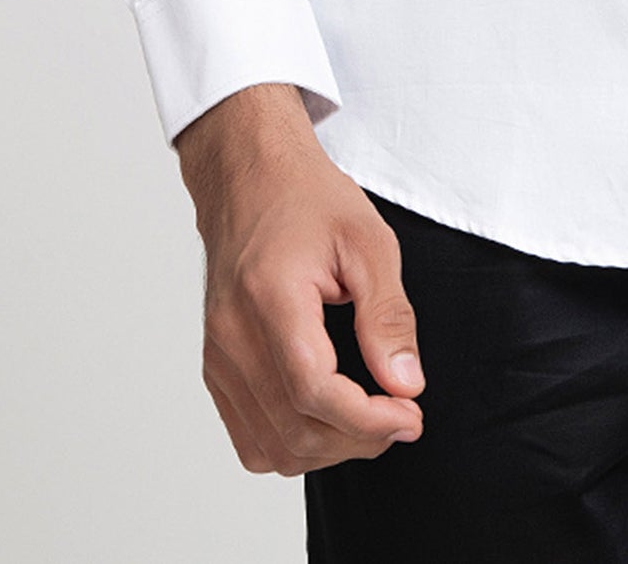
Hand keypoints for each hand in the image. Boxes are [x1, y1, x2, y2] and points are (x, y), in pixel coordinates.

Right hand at [174, 82, 425, 476]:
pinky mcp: (216, 368)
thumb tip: (406, 384)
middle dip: (359, 438)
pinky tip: (330, 419)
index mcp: (269, 297)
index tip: (411, 414)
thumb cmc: (307, 200)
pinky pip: (251, 439)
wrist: (249, 178)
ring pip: (271, 448)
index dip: (367, 418)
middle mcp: (232, 336)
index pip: (313, 391)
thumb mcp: (368, 240)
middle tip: (402, 414)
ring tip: (371, 419)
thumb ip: (388, 315)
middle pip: (294, 430)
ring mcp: (218, 357)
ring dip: (329, 449)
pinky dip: (294, 445)